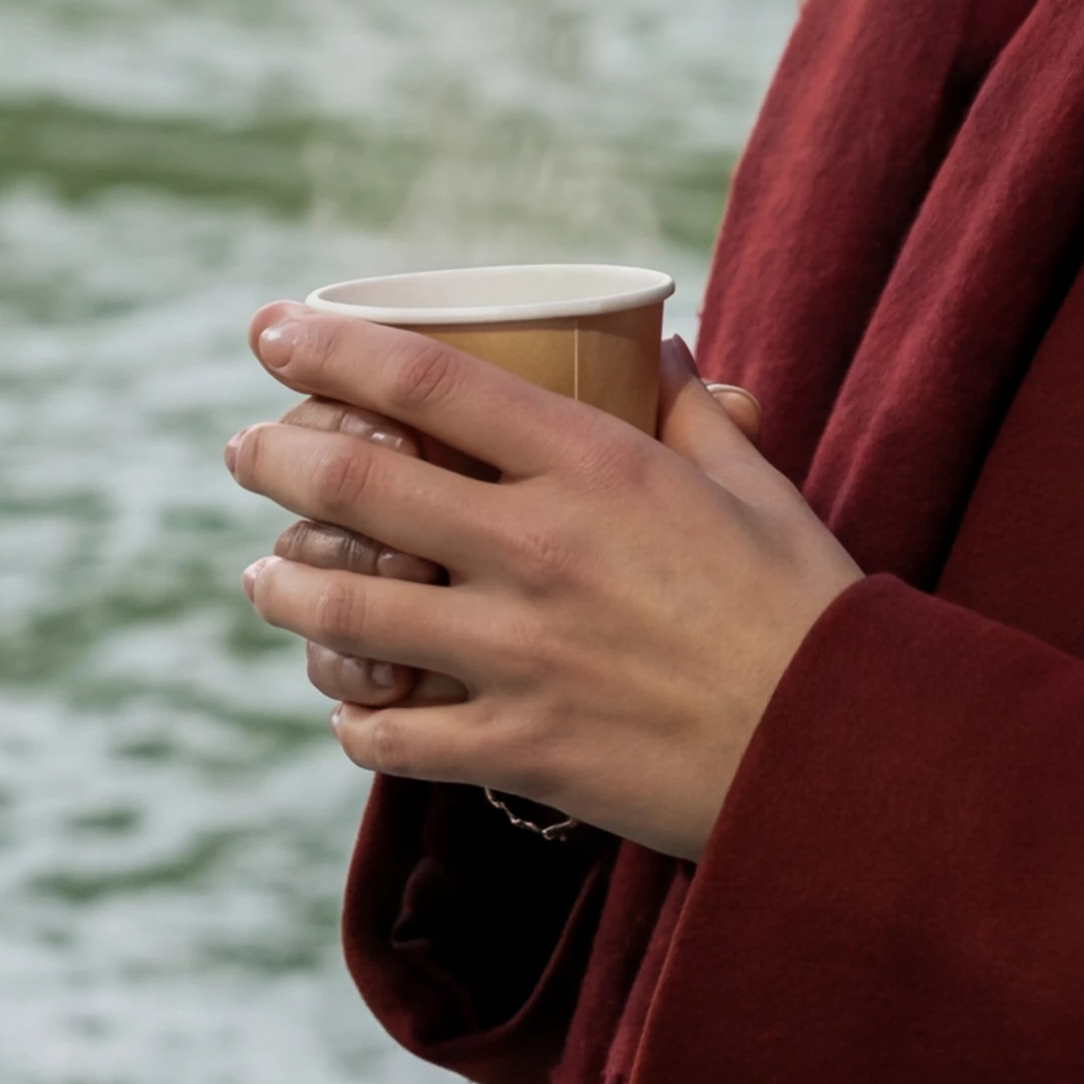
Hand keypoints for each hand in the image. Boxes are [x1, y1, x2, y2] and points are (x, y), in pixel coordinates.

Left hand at [229, 309, 856, 860]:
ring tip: (264, 578)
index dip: (332, 350)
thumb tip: (658, 350)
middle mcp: (538, 550)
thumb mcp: (757, 486)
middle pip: (357, 489)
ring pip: (347, 615)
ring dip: (285, 590)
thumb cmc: (808, 609)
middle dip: (276, 458)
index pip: (430, 385)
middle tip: (245, 449)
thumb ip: (694, 414)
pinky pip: (393, 738)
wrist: (839, 752)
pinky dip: (356, 722)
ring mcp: (519, 655)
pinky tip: (350, 709)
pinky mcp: (519, 749)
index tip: (272, 330)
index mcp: (596, 467)